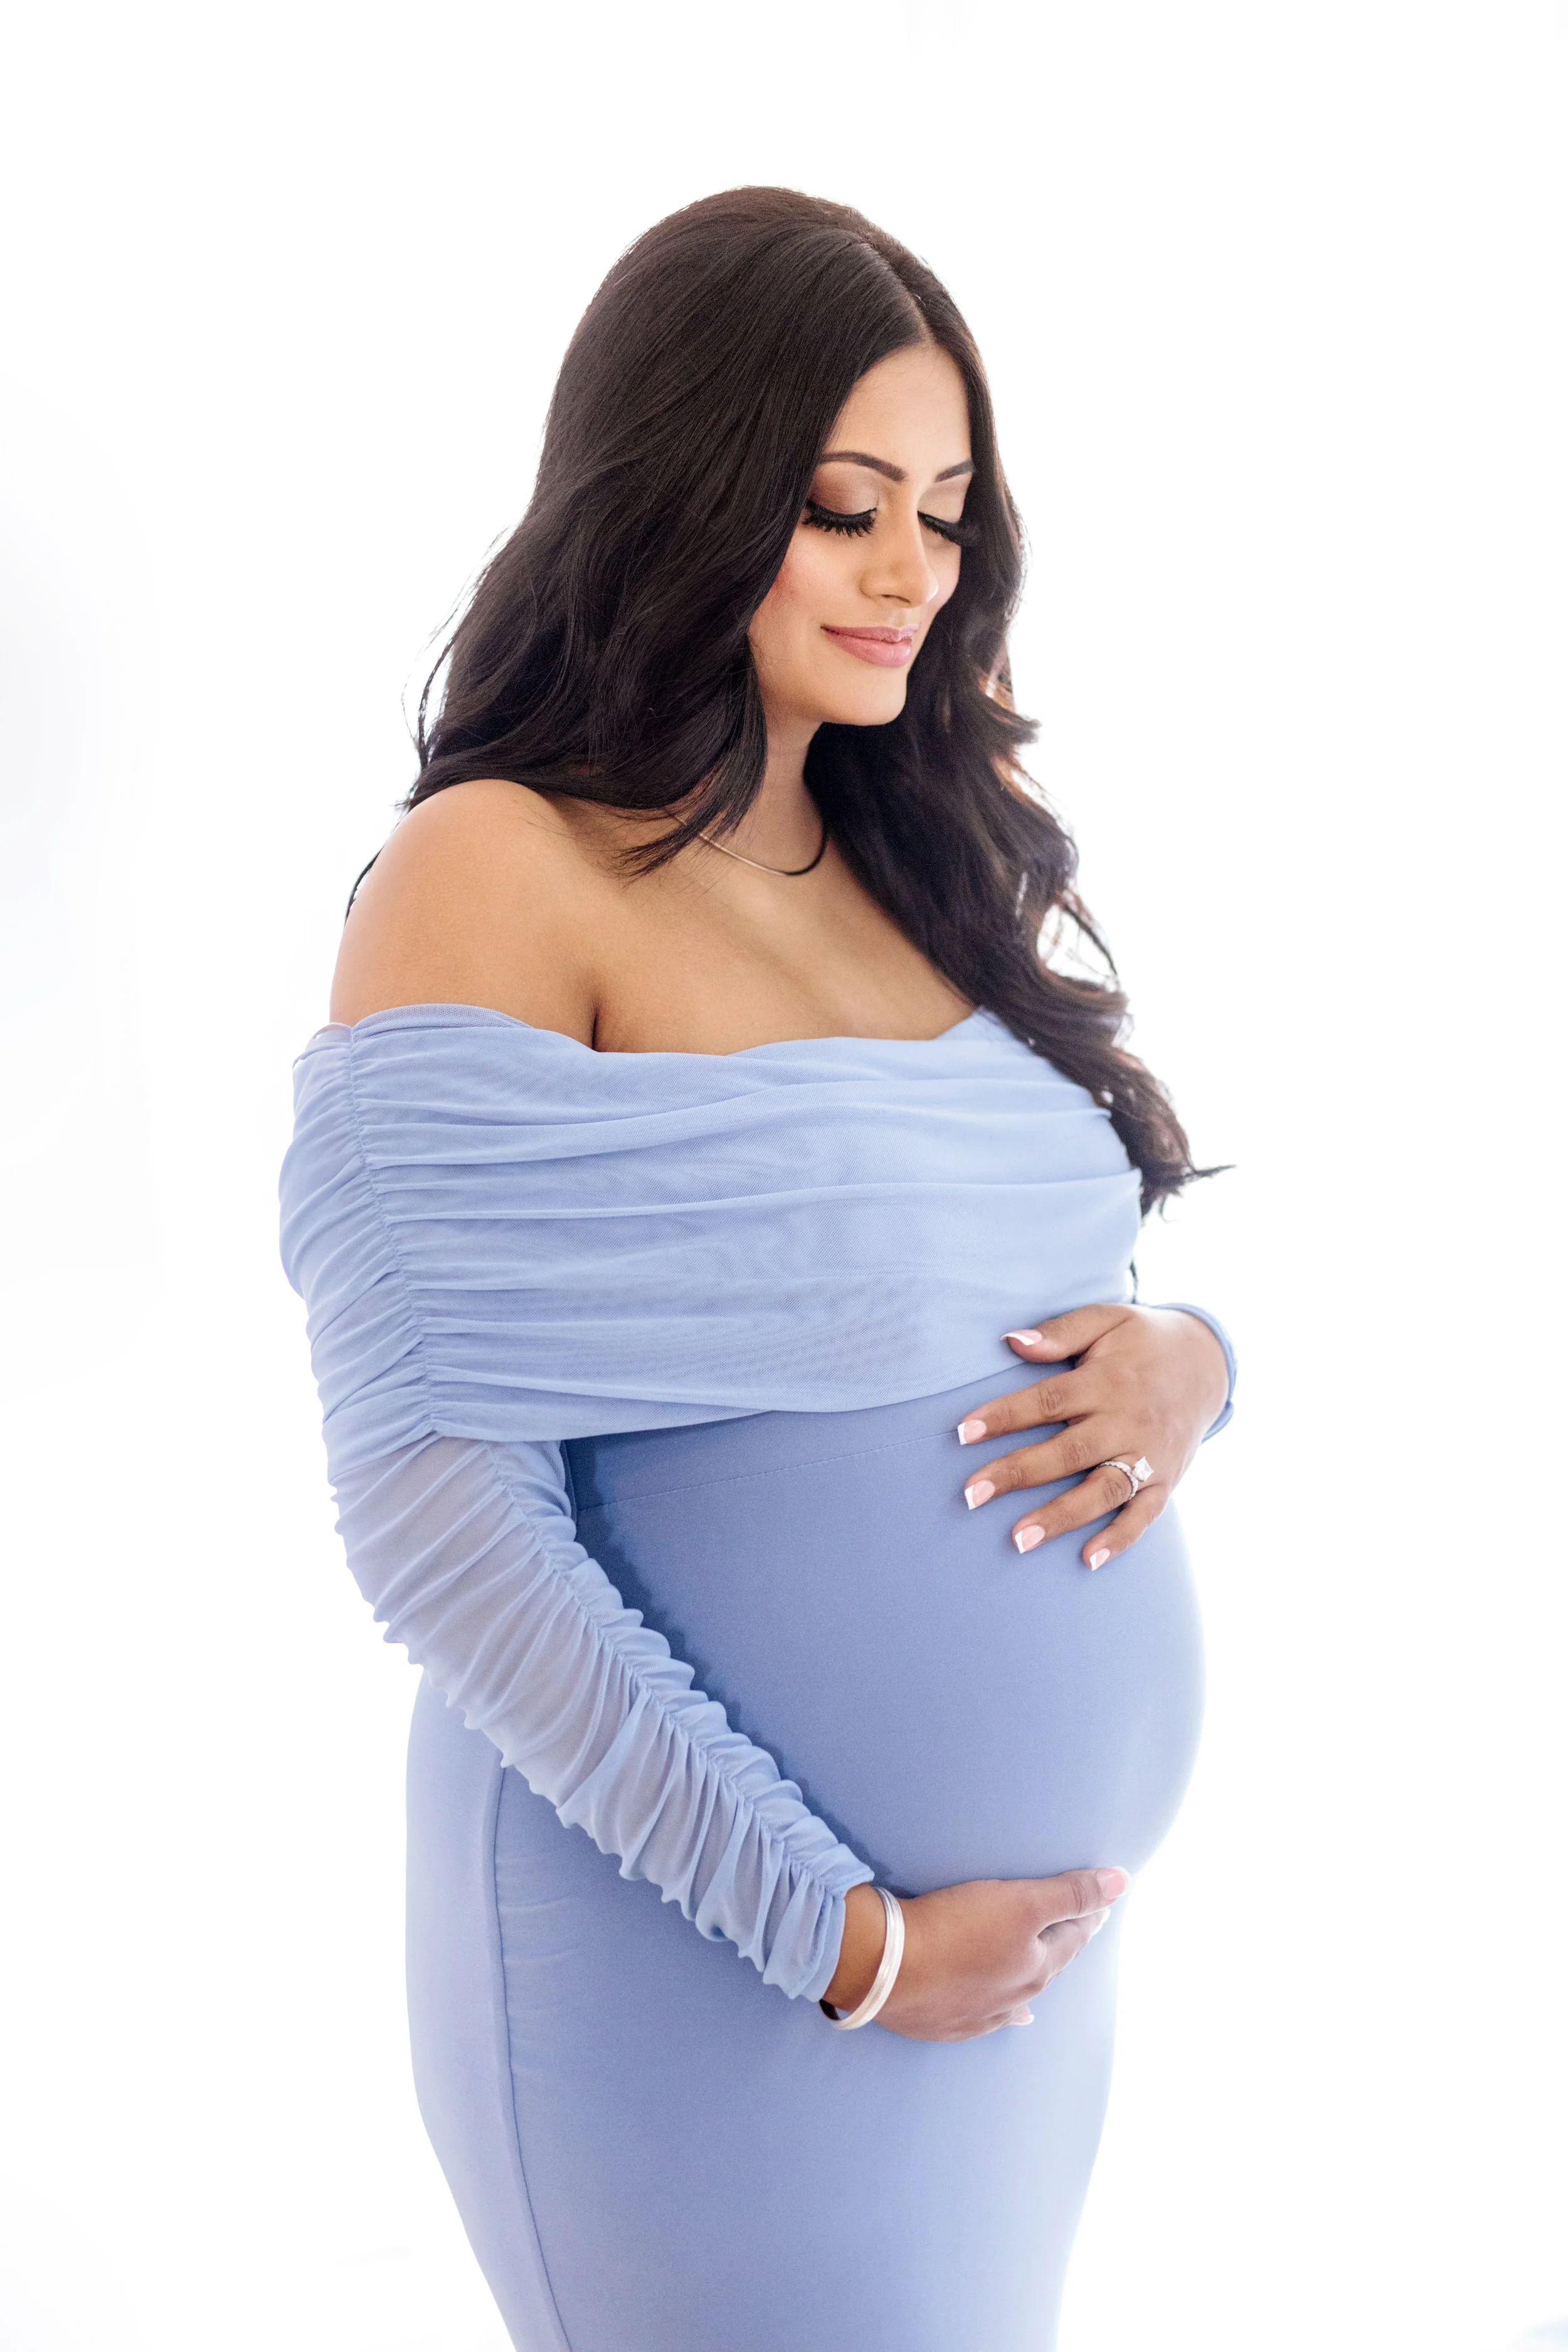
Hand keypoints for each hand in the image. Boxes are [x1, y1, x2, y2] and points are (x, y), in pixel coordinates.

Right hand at [824, 1869, 1129, 2041]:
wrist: (884, 1968)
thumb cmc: (954, 1928)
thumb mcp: (1020, 1902)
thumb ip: (1071, 1893)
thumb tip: (1123, 1882)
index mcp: (1035, 1968)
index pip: (1072, 1937)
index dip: (1088, 1915)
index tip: (1100, 1905)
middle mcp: (1014, 1996)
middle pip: (1048, 1965)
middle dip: (1065, 1944)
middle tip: (1078, 1926)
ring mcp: (979, 2013)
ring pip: (1019, 1994)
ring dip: (1035, 1978)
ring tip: (1046, 1970)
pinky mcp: (945, 2021)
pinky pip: (986, 2017)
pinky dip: (1005, 2011)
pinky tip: (1015, 2015)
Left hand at [955, 1303, 1229, 1569]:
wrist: (1209, 1363)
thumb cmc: (1143, 1341)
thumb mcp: (1106, 1319)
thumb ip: (1060, 1332)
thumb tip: (1012, 1341)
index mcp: (1107, 1380)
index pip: (1047, 1400)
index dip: (1004, 1416)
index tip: (962, 1433)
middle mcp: (1128, 1421)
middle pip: (1068, 1452)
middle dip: (1018, 1474)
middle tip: (971, 1495)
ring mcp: (1150, 1454)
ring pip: (1102, 1490)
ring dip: (1061, 1516)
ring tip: (1019, 1540)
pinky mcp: (1168, 1479)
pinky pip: (1146, 1514)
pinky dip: (1121, 1538)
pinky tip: (1089, 1560)